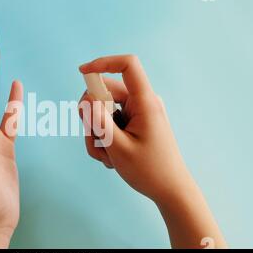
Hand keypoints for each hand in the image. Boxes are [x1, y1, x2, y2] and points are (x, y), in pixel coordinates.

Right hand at [79, 55, 225, 247]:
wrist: (170, 190)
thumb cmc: (149, 170)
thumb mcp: (118, 148)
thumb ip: (98, 121)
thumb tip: (86, 100)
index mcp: (145, 102)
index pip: (127, 66)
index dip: (103, 62)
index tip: (82, 72)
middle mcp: (142, 103)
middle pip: (106, 94)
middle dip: (93, 119)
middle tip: (96, 143)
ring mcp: (138, 113)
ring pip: (104, 112)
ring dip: (98, 134)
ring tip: (108, 157)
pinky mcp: (134, 124)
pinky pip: (110, 123)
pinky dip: (104, 139)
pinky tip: (112, 158)